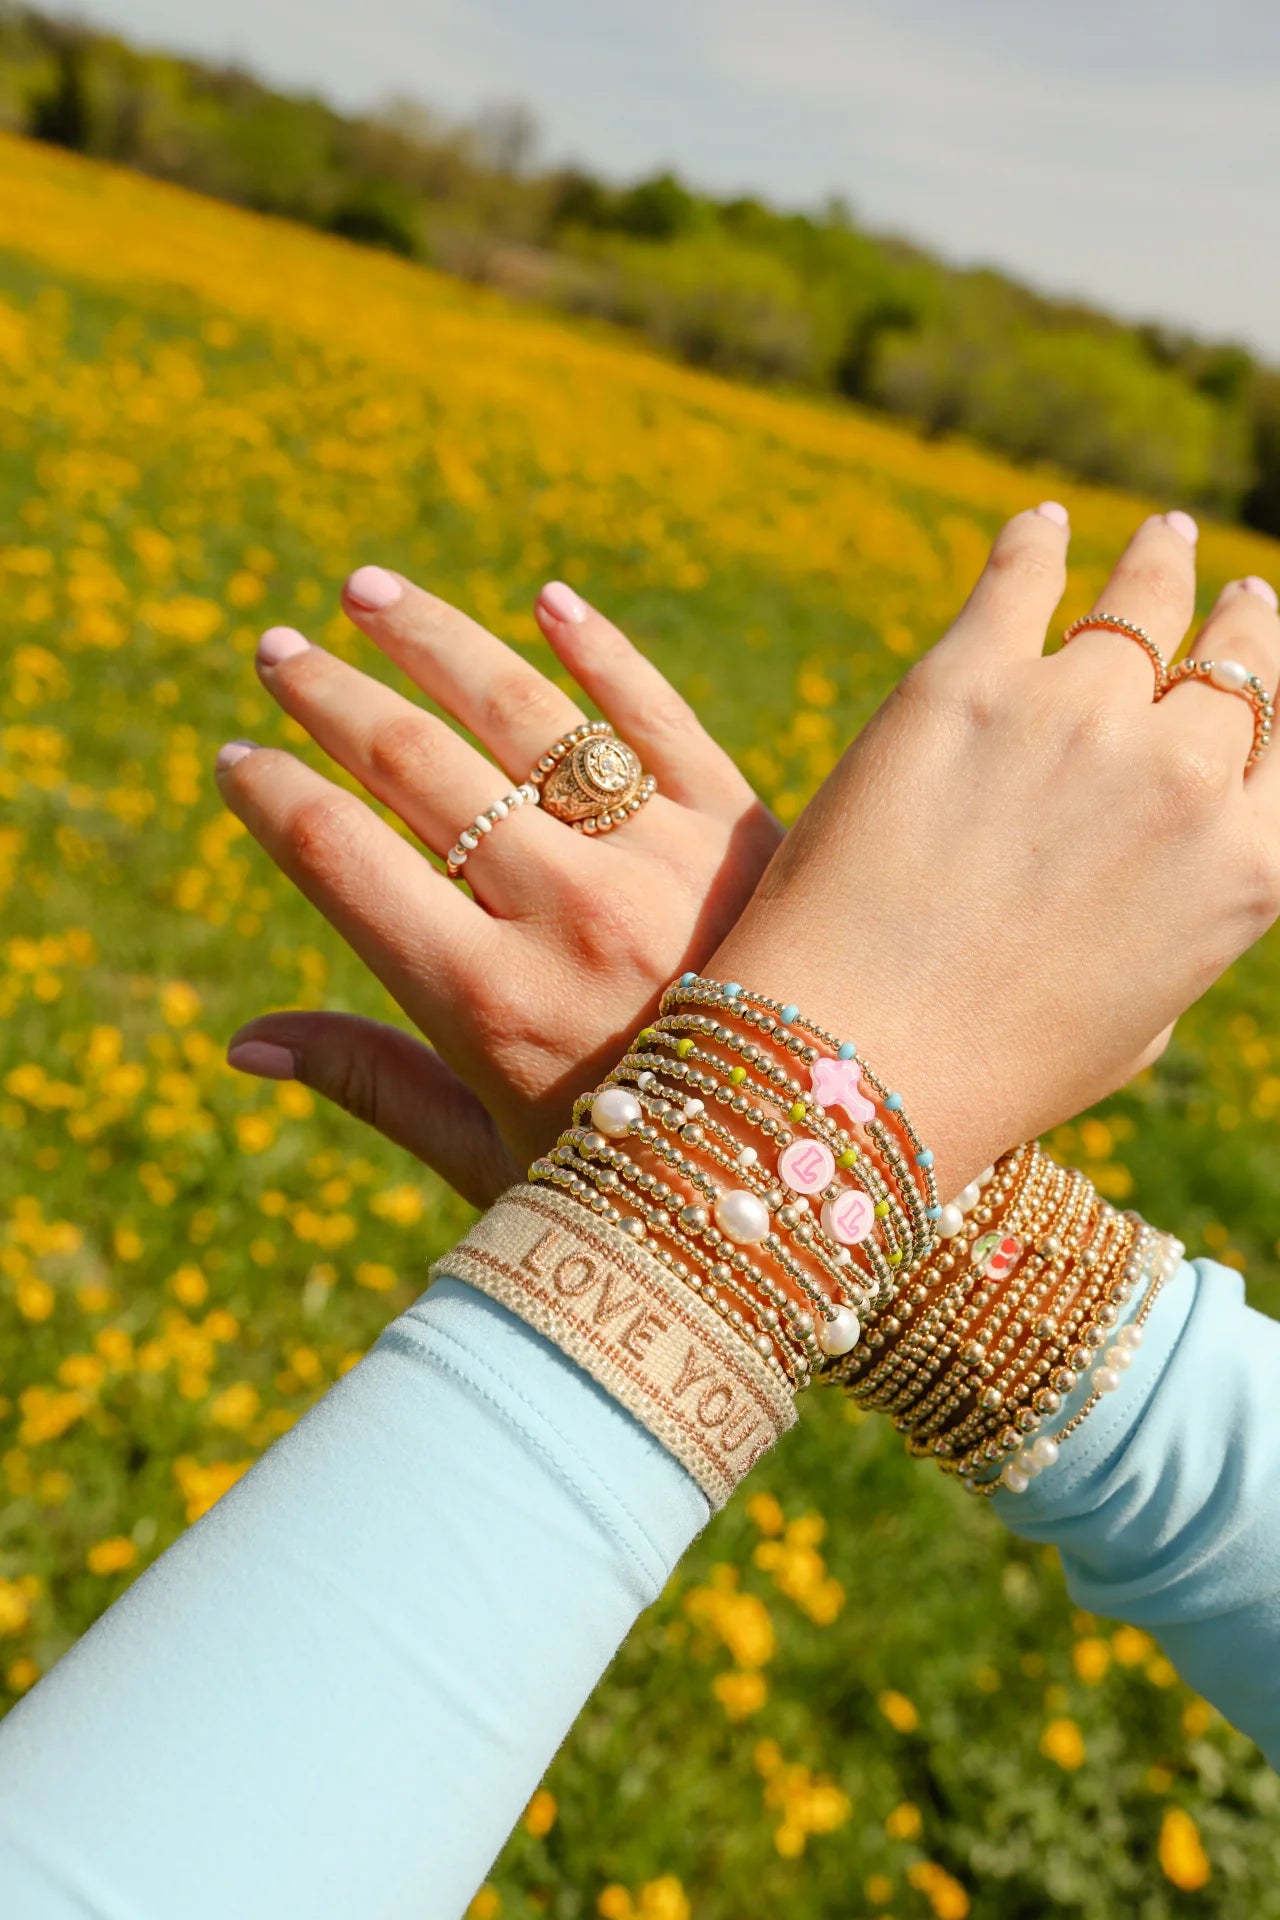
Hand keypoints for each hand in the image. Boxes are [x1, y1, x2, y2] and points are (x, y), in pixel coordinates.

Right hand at [216, 572, 780, 1204]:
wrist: (815, 1169)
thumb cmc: (635, 1183)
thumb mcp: (489, 1157)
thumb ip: (373, 1084)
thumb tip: (241, 1043)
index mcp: (491, 1000)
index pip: (343, 858)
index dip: (275, 799)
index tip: (237, 762)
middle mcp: (569, 914)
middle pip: (416, 765)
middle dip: (329, 697)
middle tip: (275, 651)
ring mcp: (661, 860)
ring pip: (523, 715)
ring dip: (434, 641)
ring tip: (366, 592)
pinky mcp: (742, 828)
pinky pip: (658, 716)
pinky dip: (602, 652)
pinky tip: (546, 602)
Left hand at [709, 506, 1279, 1193]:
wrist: (860, 1061)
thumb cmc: (993, 1070)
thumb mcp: (1136, 1018)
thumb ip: (1181, 921)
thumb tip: (1177, 863)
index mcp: (1245, 869)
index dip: (1270, 693)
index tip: (1259, 659)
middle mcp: (1184, 777)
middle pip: (1232, 665)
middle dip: (1237, 624)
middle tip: (1229, 590)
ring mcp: (1078, 717)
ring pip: (1143, 602)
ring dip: (1161, 564)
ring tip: (1165, 540)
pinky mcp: (966, 682)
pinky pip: (1021, 578)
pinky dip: (1036, 543)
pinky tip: (1041, 527)